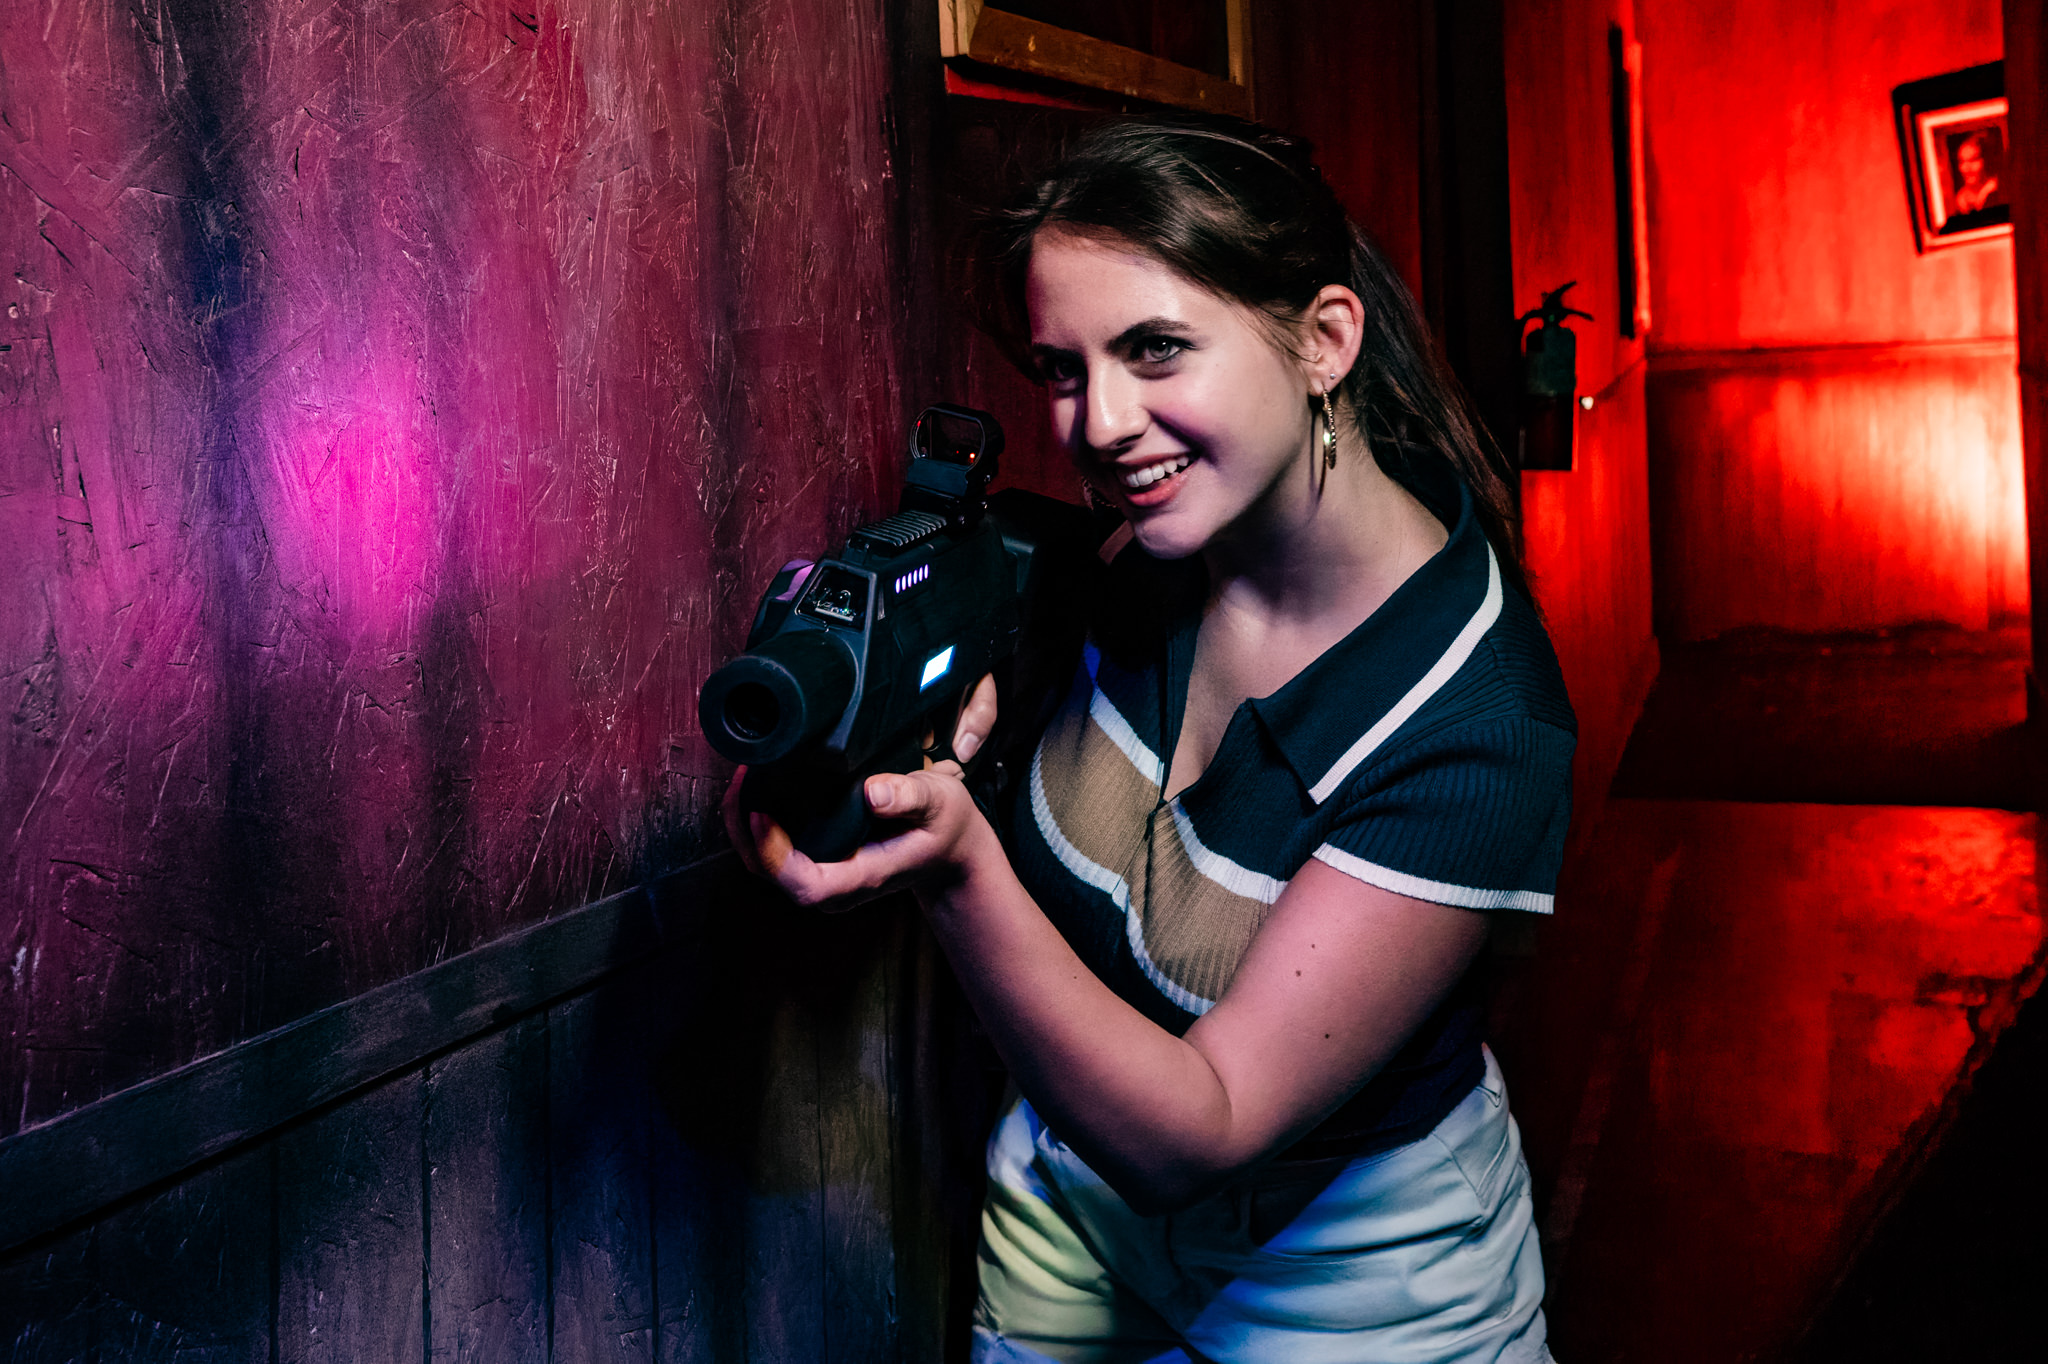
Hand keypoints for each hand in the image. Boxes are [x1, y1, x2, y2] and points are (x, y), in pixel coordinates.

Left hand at [723, 674, 999, 909]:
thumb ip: (911, 797)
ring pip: (762, 861)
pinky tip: (757, 782)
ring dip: (742, 820)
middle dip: (743, 828)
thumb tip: (873, 792)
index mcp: (861, 878)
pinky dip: (755, 817)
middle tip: (743, 774)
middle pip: (768, 873)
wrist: (950, 848)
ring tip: (745, 771)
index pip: (805, 884)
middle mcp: (835, 884)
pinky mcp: (815, 858)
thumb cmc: (944, 826)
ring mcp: (822, 873)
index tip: (760, 811)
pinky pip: (770, 847)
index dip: (774, 854)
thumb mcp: (941, 802)